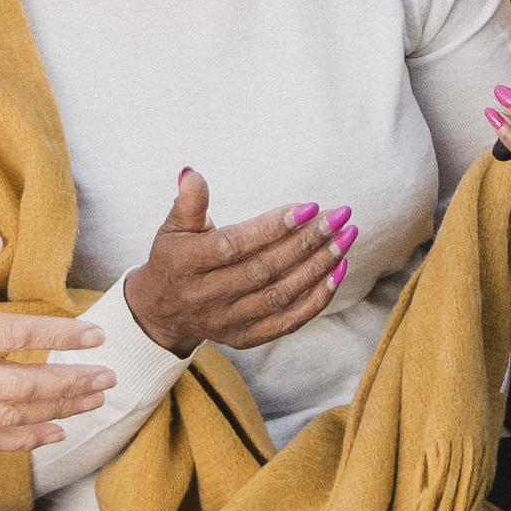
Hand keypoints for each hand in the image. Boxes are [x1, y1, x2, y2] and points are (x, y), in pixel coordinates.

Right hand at [0, 233, 112, 446]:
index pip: (11, 335)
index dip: (58, 335)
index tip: (94, 334)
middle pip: (19, 386)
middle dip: (70, 383)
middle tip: (108, 376)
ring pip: (8, 419)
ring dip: (56, 412)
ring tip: (92, 403)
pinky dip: (21, 442)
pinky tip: (50, 434)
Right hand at [123, 170, 349, 355]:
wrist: (164, 312)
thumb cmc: (175, 260)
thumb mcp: (172, 228)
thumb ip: (188, 202)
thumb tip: (192, 173)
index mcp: (188, 264)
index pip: (236, 245)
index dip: (273, 227)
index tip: (309, 207)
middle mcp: (209, 296)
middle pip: (265, 270)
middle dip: (307, 242)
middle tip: (340, 217)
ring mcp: (229, 320)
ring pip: (282, 295)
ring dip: (319, 266)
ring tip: (345, 238)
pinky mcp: (247, 337)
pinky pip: (289, 321)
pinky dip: (317, 298)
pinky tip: (338, 271)